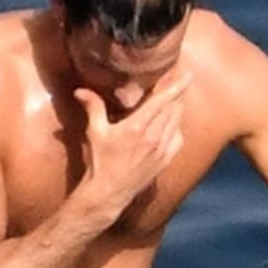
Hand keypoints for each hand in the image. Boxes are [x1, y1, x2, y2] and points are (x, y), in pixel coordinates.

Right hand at [73, 69, 188, 222]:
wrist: (108, 194)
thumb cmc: (99, 163)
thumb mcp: (95, 132)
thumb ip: (93, 107)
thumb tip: (80, 91)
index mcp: (137, 127)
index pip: (163, 100)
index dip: (177, 85)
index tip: (187, 73)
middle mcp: (153, 138)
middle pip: (174, 108)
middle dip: (175, 93)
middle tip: (175, 81)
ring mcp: (162, 150)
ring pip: (177, 121)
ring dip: (176, 108)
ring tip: (172, 99)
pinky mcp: (165, 161)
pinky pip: (179, 138)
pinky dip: (177, 127)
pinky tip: (170, 124)